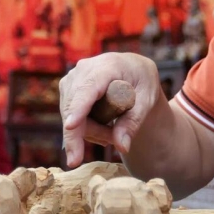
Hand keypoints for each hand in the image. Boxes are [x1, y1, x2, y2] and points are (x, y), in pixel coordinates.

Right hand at [59, 52, 162, 166]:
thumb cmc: (142, 82)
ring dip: (89, 131)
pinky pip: (69, 114)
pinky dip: (83, 127)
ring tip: (112, 132)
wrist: (132, 69)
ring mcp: (72, 78)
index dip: (78, 108)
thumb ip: (133, 122)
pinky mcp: (66, 87)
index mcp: (108, 67)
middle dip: (90, 132)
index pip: (88, 89)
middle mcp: (84, 69)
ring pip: (70, 115)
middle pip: (74, 107)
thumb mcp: (146, 100)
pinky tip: (102, 126)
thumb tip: (122, 147)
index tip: (70, 126)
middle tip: (113, 142)